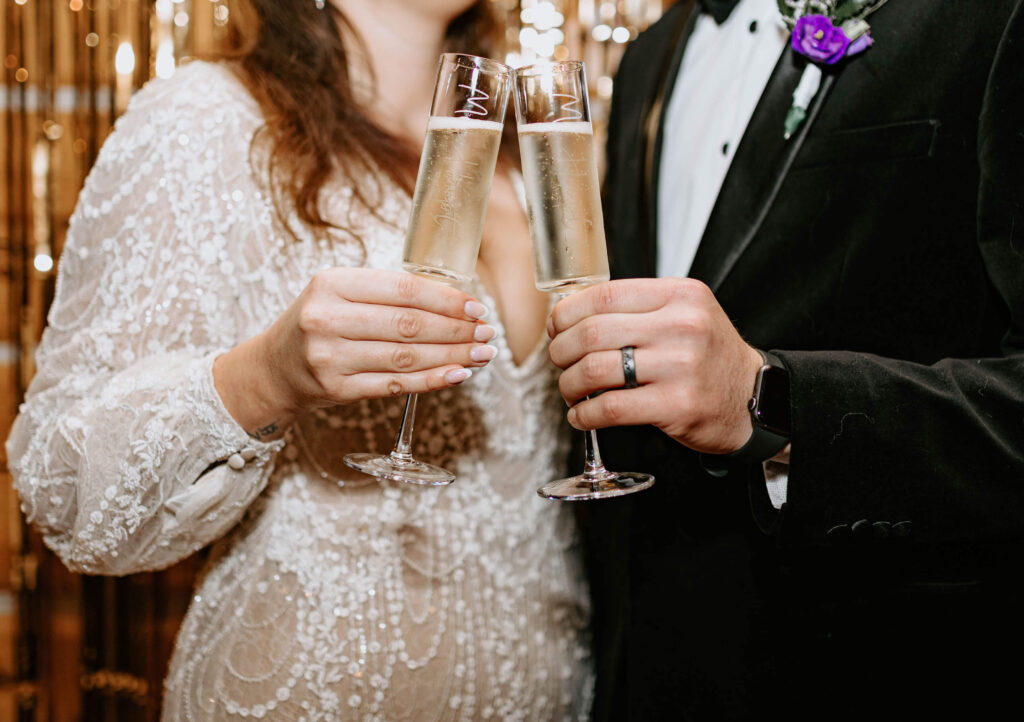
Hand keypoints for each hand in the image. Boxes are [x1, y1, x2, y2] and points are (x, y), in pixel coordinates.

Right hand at [215, 268, 494, 438]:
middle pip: (408, 325)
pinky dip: (431, 380)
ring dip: (452, 355)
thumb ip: (386, 293)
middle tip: (486, 332)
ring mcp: (330, 357)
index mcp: (331, 284)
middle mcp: (327, 319)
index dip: (445, 299)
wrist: (274, 368)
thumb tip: (455, 302)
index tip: (475, 306)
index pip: (402, 289)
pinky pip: (395, 385)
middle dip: (456, 329)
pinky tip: (457, 374)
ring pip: (406, 357)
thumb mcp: (339, 293)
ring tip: (481, 353)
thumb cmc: (319, 323)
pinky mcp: (337, 390)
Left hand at [547, 277, 763, 454]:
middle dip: (562, 351)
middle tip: (560, 362)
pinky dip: (585, 415)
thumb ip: (638, 309)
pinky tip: (582, 416)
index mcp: (680, 295)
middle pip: (592, 332)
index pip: (604, 295)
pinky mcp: (677, 406)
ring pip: (595, 370)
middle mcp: (682, 326)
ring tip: (570, 391)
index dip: (568, 313)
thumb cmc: (709, 357)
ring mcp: (681, 366)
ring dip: (569, 384)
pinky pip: (610, 409)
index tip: (557, 328)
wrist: (755, 398)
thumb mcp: (685, 314)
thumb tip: (571, 316)